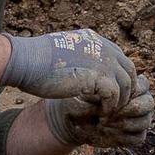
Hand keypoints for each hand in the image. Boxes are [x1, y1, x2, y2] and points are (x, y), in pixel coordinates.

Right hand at [1, 28, 137, 109]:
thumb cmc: (36, 61)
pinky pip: (115, 96)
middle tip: (114, 107)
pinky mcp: (98, 76)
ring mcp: (102, 61)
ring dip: (118, 102)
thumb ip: (80, 59)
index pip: (120, 60)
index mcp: (95, 40)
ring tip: (107, 113)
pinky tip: (100, 114)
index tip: (112, 95)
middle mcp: (102, 47)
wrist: (26, 61)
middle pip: (128, 72)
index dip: (119, 79)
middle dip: (124, 92)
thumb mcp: (63, 54)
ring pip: (125, 85)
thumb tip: (84, 72)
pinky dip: (110, 108)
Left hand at [45, 75, 154, 149]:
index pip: (143, 85)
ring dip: (124, 123)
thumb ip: (99, 89)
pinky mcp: (133, 135)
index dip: (130, 92)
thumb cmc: (78, 99)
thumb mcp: (84, 90)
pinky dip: (123, 136)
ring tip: (103, 123)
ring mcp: (138, 118)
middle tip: (109, 113)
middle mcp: (139, 100)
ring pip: (145, 121)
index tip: (110, 97)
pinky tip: (105, 132)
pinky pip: (139, 137)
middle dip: (129, 109)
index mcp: (131, 84)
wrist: (72, 118)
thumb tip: (109, 92)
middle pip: (149, 103)